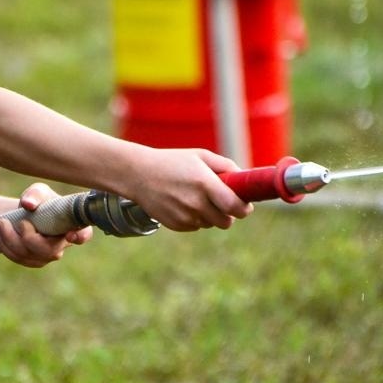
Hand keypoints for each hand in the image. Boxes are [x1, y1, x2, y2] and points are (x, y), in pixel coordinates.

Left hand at [0, 183, 92, 267]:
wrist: (26, 214)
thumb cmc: (39, 201)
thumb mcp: (38, 192)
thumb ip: (35, 195)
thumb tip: (27, 204)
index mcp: (73, 224)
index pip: (84, 234)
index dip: (80, 236)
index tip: (70, 235)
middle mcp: (64, 243)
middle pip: (50, 250)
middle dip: (30, 238)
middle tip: (19, 222)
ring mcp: (49, 255)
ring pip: (31, 256)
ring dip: (12, 241)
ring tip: (1, 223)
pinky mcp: (35, 261)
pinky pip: (20, 260)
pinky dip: (7, 248)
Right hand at [127, 148, 254, 231]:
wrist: (138, 174)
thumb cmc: (172, 162)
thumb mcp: (200, 156)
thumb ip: (226, 166)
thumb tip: (244, 179)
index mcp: (205, 184)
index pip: (235, 207)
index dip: (244, 209)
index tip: (245, 205)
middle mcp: (195, 203)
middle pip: (226, 222)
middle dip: (228, 214)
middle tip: (222, 202)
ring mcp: (184, 216)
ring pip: (211, 224)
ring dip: (210, 215)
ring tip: (197, 198)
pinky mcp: (175, 225)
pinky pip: (196, 226)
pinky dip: (196, 218)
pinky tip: (183, 203)